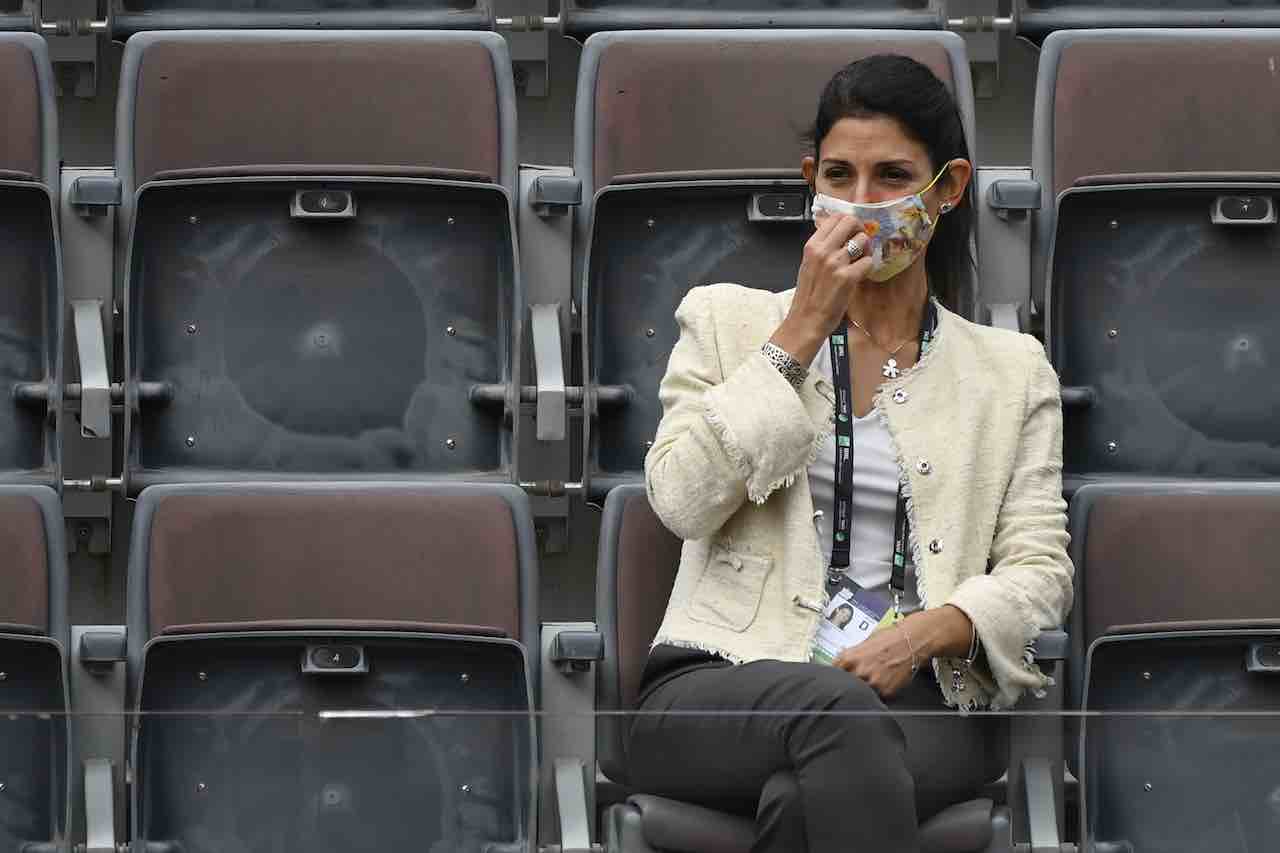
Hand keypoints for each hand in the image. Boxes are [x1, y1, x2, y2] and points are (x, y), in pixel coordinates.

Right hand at [769, 213, 872, 363]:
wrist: (806, 320)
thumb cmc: (808, 296)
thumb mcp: (808, 265)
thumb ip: (822, 248)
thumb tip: (840, 236)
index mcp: (811, 246)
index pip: (835, 218)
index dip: (848, 223)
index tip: (852, 233)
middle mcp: (823, 250)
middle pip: (850, 222)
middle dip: (860, 230)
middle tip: (861, 244)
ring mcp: (835, 263)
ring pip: (862, 240)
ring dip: (866, 250)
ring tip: (860, 261)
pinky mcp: (847, 277)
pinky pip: (868, 262)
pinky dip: (867, 267)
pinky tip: (860, 275)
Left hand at [835, 621, 917, 699]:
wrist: (911, 640)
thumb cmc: (890, 638)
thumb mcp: (863, 643)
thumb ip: (851, 656)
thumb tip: (842, 664)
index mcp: (849, 658)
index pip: (834, 673)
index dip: (837, 675)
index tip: (838, 677)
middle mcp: (859, 672)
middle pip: (847, 684)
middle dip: (851, 682)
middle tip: (860, 676)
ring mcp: (873, 683)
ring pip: (862, 692)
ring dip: (865, 688)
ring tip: (874, 677)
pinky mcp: (886, 691)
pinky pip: (878, 696)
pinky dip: (879, 691)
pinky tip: (885, 680)